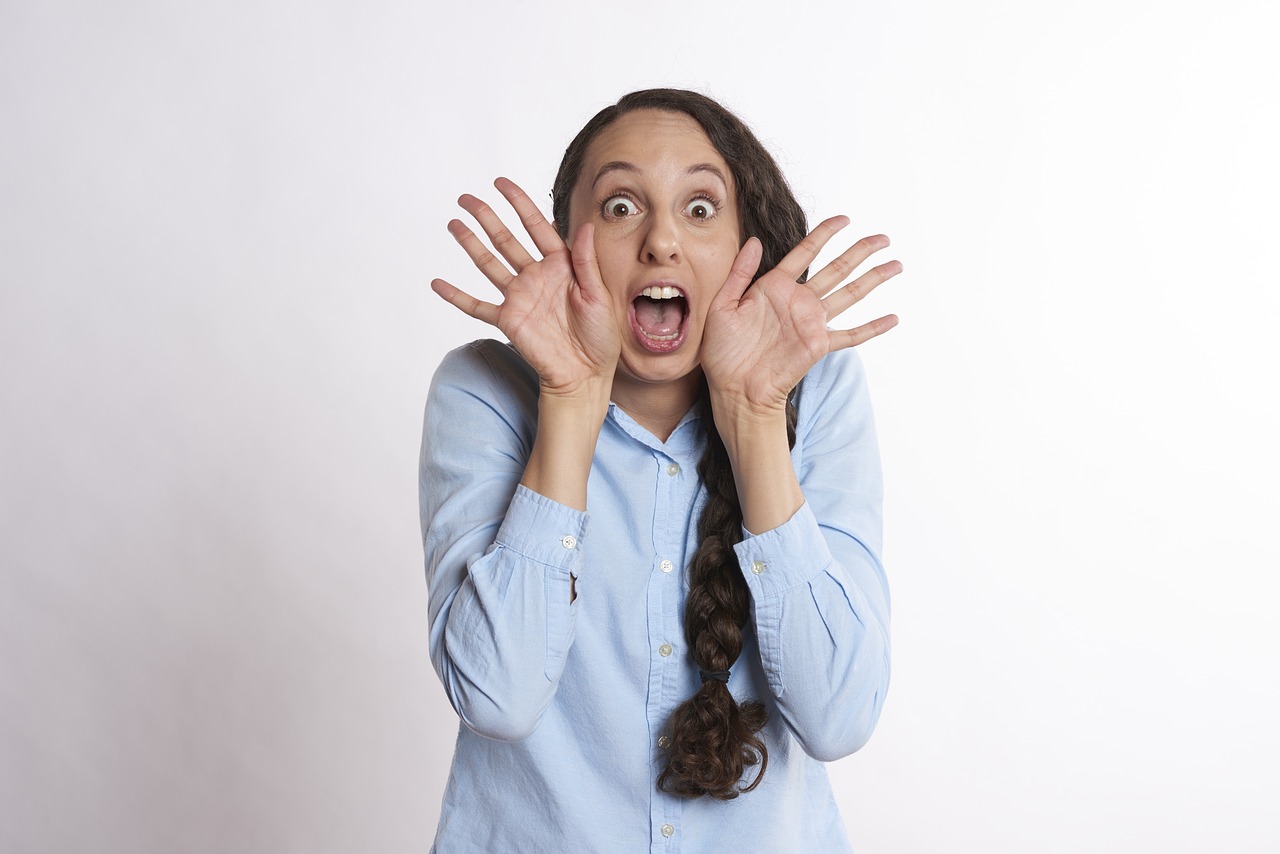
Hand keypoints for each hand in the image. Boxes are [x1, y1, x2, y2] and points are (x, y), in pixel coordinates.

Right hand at [431, 178, 620, 398]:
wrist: (585, 373)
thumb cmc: (600, 336)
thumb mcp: (599, 294)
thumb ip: (586, 261)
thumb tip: (587, 225)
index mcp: (561, 265)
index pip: (536, 226)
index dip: (519, 203)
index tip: (501, 183)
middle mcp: (536, 276)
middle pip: (506, 239)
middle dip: (486, 217)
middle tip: (466, 198)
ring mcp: (519, 296)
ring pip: (488, 264)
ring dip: (470, 244)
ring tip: (453, 224)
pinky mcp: (507, 319)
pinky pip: (477, 306)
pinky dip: (456, 296)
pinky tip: (437, 284)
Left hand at [701, 217, 900, 413]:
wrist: (733, 388)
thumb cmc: (721, 351)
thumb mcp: (722, 305)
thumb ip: (739, 273)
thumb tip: (754, 241)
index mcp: (774, 287)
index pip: (806, 252)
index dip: (825, 234)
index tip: (844, 219)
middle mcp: (798, 301)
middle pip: (837, 269)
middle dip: (861, 251)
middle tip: (883, 238)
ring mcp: (811, 323)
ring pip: (850, 294)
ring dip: (874, 279)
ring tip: (896, 265)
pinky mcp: (818, 345)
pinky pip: (850, 336)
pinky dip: (873, 328)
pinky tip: (893, 318)